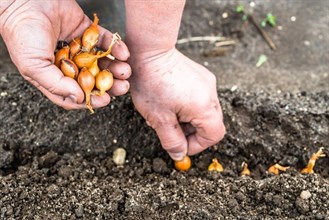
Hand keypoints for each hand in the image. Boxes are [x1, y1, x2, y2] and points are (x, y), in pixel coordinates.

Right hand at [0, 0, 130, 109]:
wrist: (23, 0)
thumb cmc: (22, 34)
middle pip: (94, 79)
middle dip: (110, 85)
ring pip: (101, 62)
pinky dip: (116, 47)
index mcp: (54, 76)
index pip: (76, 94)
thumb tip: (79, 99)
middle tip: (122, 87)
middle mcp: (68, 64)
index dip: (91, 99)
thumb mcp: (34, 65)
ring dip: (115, 67)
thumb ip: (56, 84)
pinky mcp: (86, 31)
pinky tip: (123, 53)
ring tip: (125, 70)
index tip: (106, 100)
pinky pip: (105, 41)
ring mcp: (79, 47)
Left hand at [129, 49, 225, 159]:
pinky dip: (189, 106)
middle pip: (211, 124)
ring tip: (168, 113)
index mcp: (204, 107)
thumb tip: (180, 155)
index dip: (197, 145)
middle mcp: (211, 94)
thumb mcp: (159, 119)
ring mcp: (208, 82)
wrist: (150, 51)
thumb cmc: (152, 84)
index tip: (179, 144)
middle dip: (192, 132)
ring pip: (205, 111)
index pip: (213, 136)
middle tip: (171, 129)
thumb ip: (172, 141)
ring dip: (189, 119)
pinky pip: (201, 98)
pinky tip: (171, 100)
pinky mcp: (202, 75)